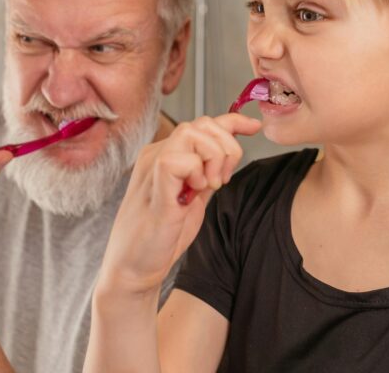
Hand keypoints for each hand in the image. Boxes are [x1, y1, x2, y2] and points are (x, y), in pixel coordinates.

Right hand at [97, 114, 260, 296]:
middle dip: (227, 148)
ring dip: (213, 159)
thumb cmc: (161, 236)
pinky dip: (195, 173)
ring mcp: (152, 166)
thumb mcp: (194, 198)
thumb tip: (230, 153)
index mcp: (166, 154)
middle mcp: (157, 153)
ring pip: (192, 133)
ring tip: (207, 188)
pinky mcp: (153, 184)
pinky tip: (191, 194)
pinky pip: (178, 159)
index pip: (204, 124)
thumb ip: (208, 174)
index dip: (233, 121)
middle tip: (222, 180)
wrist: (134, 268)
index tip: (254, 127)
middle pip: (203, 124)